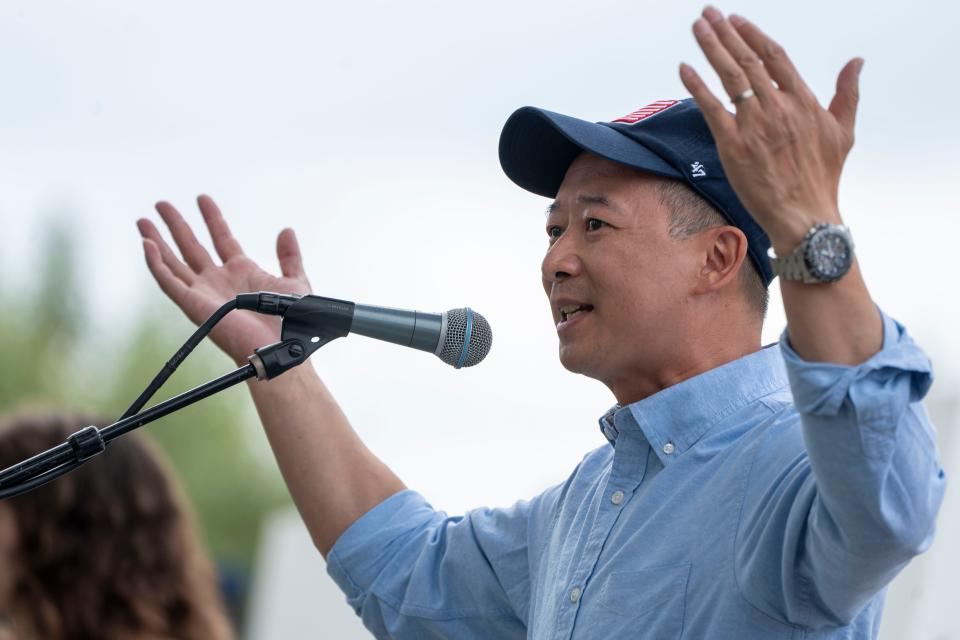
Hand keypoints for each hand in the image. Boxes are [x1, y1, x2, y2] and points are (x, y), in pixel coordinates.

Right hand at [136, 195, 312, 365]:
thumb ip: (289, 256)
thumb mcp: (295, 280)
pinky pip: (169, 282)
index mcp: (241, 272)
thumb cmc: (292, 321)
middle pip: (191, 247)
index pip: (222, 238)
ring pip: (174, 262)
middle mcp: (219, 281)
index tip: (202, 198)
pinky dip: (156, 265)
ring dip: (157, 241)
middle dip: (176, 225)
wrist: (284, 344)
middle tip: (161, 204)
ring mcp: (205, 293)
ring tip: (142, 220)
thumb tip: (286, 230)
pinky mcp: (194, 306)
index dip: (212, 218)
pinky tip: (147, 245)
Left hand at [679, 6, 863, 254]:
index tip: (736, 21)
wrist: (804, 213)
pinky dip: (697, 86)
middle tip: (708, 14)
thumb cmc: (822, 177)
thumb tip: (857, 61)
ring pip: (730, 77)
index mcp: (802, 101)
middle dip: (726, 34)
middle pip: (748, 60)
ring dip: (712, 48)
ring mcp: (755, 125)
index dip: (753, 36)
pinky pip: (712, 108)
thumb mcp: (844, 131)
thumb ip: (848, 93)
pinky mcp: (733, 145)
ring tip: (698, 27)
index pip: (774, 57)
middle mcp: (778, 107)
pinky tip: (684, 67)